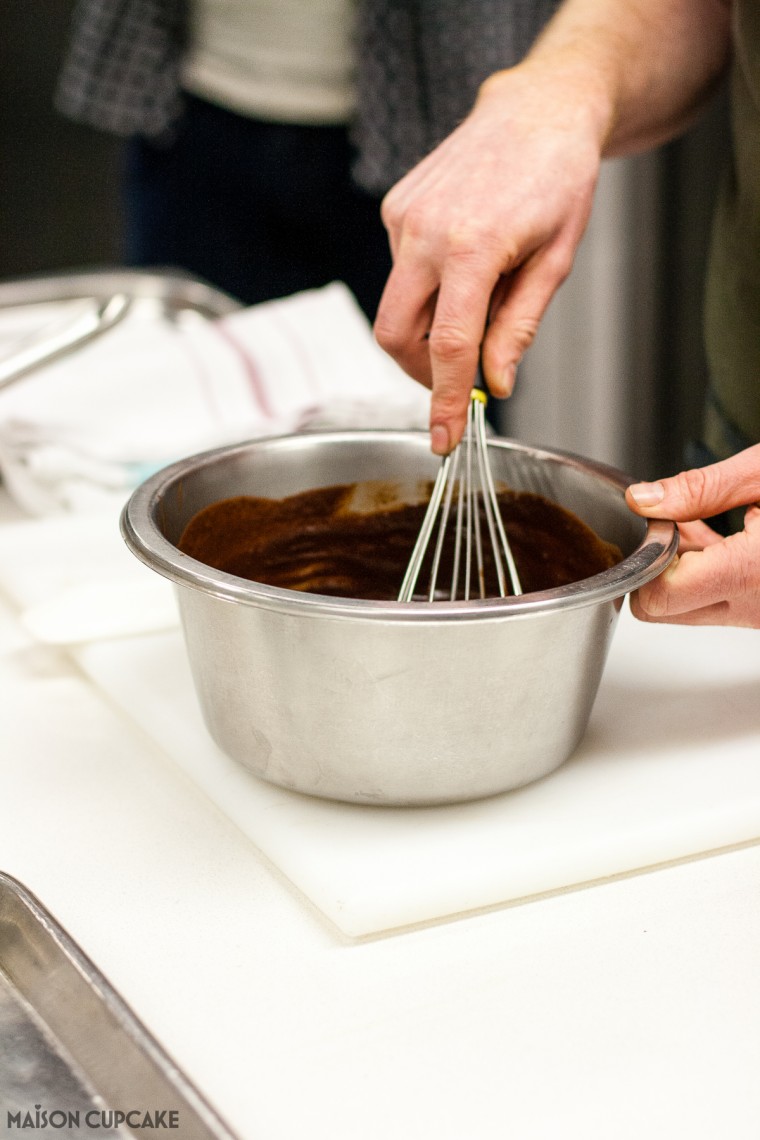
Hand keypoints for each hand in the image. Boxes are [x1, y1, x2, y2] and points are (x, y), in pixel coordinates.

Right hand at [373, 62, 606, 453]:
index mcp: (473, 247)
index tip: (444, 439)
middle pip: (396, 334)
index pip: (450, 347)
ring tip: (479, 296)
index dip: (445, 401)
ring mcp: (403, 216)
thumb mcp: (555, 261)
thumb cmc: (558, 179)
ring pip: (397, 305)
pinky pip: (401, 271)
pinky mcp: (395, 207)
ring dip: (430, 324)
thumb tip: (498, 383)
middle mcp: (425, 231)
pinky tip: (465, 261)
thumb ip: (518, 327)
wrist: (536, 109)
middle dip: (420, 372)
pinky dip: (428, 288)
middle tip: (457, 383)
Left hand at [625, 444, 759, 627]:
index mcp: (750, 572)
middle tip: (673, 524)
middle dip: (655, 565)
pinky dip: (704, 574)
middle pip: (663, 610)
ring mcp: (758, 614)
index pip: (658, 598)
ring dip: (680, 570)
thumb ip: (701, 488)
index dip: (644, 560)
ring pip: (687, 609)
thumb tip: (643, 499)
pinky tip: (715, 539)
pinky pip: (714, 602)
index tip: (652, 527)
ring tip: (699, 526)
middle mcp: (754, 606)